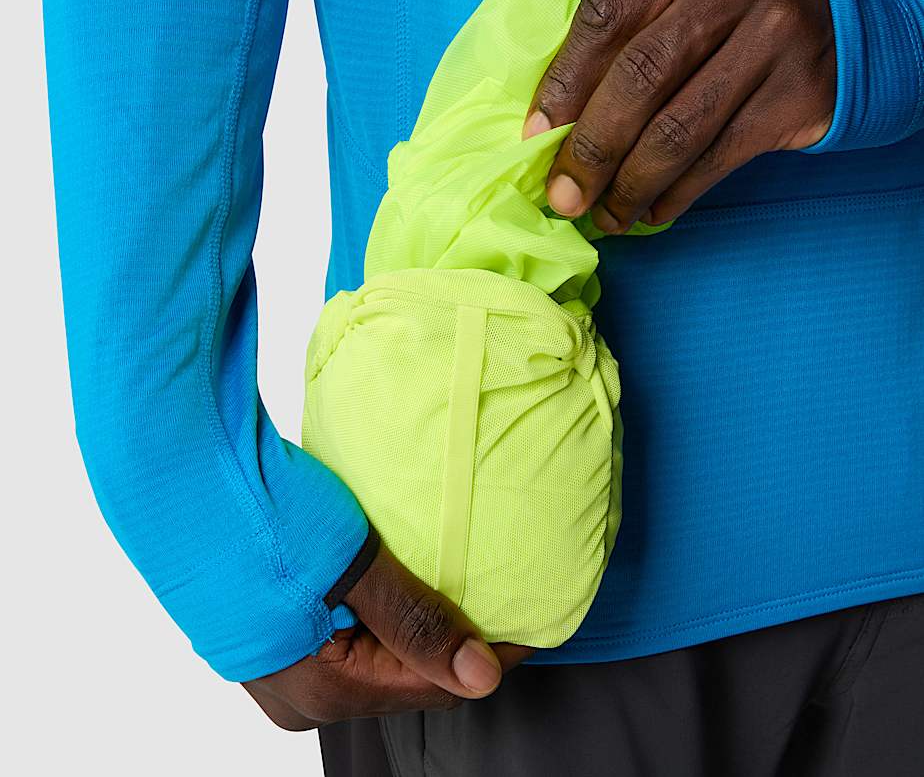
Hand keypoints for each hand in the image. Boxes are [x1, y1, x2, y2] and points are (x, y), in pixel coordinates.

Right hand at [242, 541, 532, 729]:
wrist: (175, 470)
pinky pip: (341, 635)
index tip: (532, 618)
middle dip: (449, 636)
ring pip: (373, 654)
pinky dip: (376, 612)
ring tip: (451, 576)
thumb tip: (484, 677)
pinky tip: (395, 576)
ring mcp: (275, 666)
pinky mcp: (265, 632)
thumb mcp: (353, 566)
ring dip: (411, 620)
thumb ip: (417, 623)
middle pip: (402, 675)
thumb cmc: (262, 517)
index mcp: (324, 693)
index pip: (435, 687)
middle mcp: (298, 696)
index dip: (488, 652)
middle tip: (493, 586)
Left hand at [523, 0, 835, 231]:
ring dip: (630, 186)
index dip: (563, 83)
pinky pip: (719, 158)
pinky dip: (677, 194)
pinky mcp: (803, 94)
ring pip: (679, 130)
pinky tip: (651, 212)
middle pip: (640, 77)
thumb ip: (634, 23)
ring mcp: (781, 35)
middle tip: (564, 195)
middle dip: (591, 150)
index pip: (608, 13)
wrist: (859, 8)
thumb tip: (557, 119)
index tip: (535, 136)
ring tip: (605, 216)